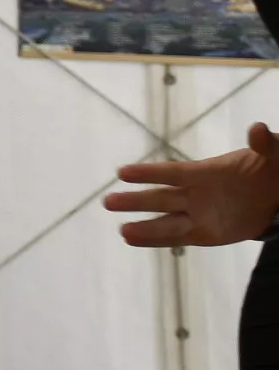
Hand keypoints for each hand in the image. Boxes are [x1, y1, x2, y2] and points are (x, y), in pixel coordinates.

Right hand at [108, 122, 278, 246]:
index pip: (172, 173)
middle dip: (135, 201)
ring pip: (165, 221)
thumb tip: (258, 129)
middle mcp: (194, 194)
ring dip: (143, 227)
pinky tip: (132, 239)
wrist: (276, 194)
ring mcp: (198, 215)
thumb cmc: (270, 168)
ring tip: (121, 231)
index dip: (148, 173)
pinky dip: (155, 240)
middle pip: (160, 198)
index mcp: (205, 172)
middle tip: (108, 203)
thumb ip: (265, 144)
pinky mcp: (206, 234)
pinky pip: (177, 238)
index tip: (122, 173)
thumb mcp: (273, 153)